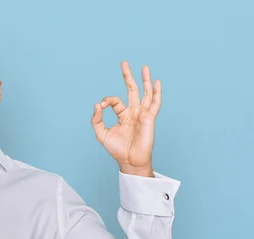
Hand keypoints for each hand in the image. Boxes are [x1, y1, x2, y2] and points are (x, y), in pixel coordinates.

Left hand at [91, 61, 160, 175]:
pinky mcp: (149, 118)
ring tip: (144, 67)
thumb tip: (97, 104)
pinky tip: (157, 82)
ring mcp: (142, 114)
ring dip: (145, 80)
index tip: (101, 105)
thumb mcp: (101, 134)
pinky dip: (156, 92)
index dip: (107, 100)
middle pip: (132, 90)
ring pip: (145, 93)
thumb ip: (96, 119)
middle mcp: (133, 112)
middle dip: (128, 76)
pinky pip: (155, 103)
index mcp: (123, 115)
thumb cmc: (117, 150)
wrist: (129, 160)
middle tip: (124, 63)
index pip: (115, 101)